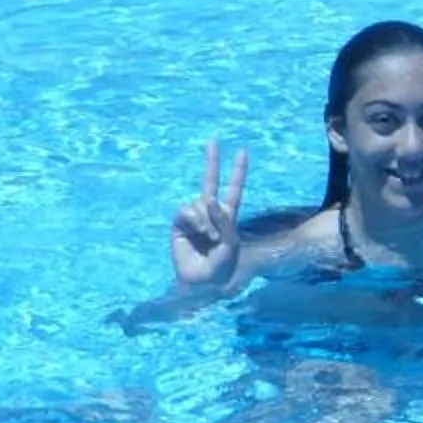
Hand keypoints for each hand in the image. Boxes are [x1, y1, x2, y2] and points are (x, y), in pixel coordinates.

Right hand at [170, 142, 248, 288]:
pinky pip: (187, 211)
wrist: (201, 281)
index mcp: (227, 216)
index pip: (234, 189)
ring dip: (207, 220)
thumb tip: (209, 199)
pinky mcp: (179, 223)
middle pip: (211, 182)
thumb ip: (223, 220)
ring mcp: (194, 217)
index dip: (238, 172)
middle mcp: (210, 213)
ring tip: (209, 237)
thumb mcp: (230, 243)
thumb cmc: (221, 266)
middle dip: (212, 161)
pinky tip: (198, 233)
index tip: (242, 152)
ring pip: (200, 203)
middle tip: (213, 141)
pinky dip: (195, 221)